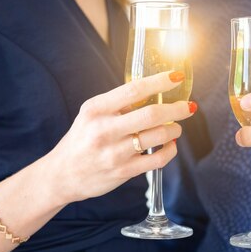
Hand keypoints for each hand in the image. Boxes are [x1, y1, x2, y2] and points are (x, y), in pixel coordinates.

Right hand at [46, 71, 196, 204]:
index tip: (177, 77)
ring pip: (157, 137)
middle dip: (176, 109)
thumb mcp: (92, 115)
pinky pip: (157, 160)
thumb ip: (118, 104)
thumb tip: (154, 90)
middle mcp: (104, 130)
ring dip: (174, 130)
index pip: (134, 90)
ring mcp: (114, 153)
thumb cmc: (82, 140)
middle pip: (151, 115)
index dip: (160, 82)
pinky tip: (169, 145)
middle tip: (188, 106)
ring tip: (176, 127)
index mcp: (96, 109)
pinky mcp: (123, 172)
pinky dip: (170, 150)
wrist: (62, 174)